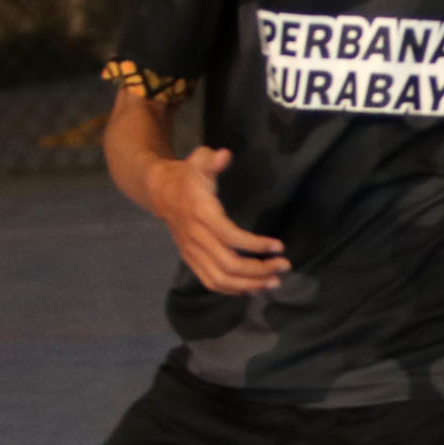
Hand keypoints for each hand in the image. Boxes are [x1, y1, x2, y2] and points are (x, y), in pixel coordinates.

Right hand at [144, 147, 287, 294]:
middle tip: (284, 267)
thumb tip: (225, 155)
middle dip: (259, 269)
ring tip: (273, 282)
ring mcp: (191, 251)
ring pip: (220, 278)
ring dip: (249, 284)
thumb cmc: (187, 176)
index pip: (230, 236)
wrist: (159, 192)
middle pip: (228, 264)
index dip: (255, 245)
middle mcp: (195, 237)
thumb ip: (212, 159)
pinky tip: (253, 288)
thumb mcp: (198, 161)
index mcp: (201, 213)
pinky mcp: (190, 260)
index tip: (279, 246)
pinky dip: (233, 289)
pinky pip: (210, 281)